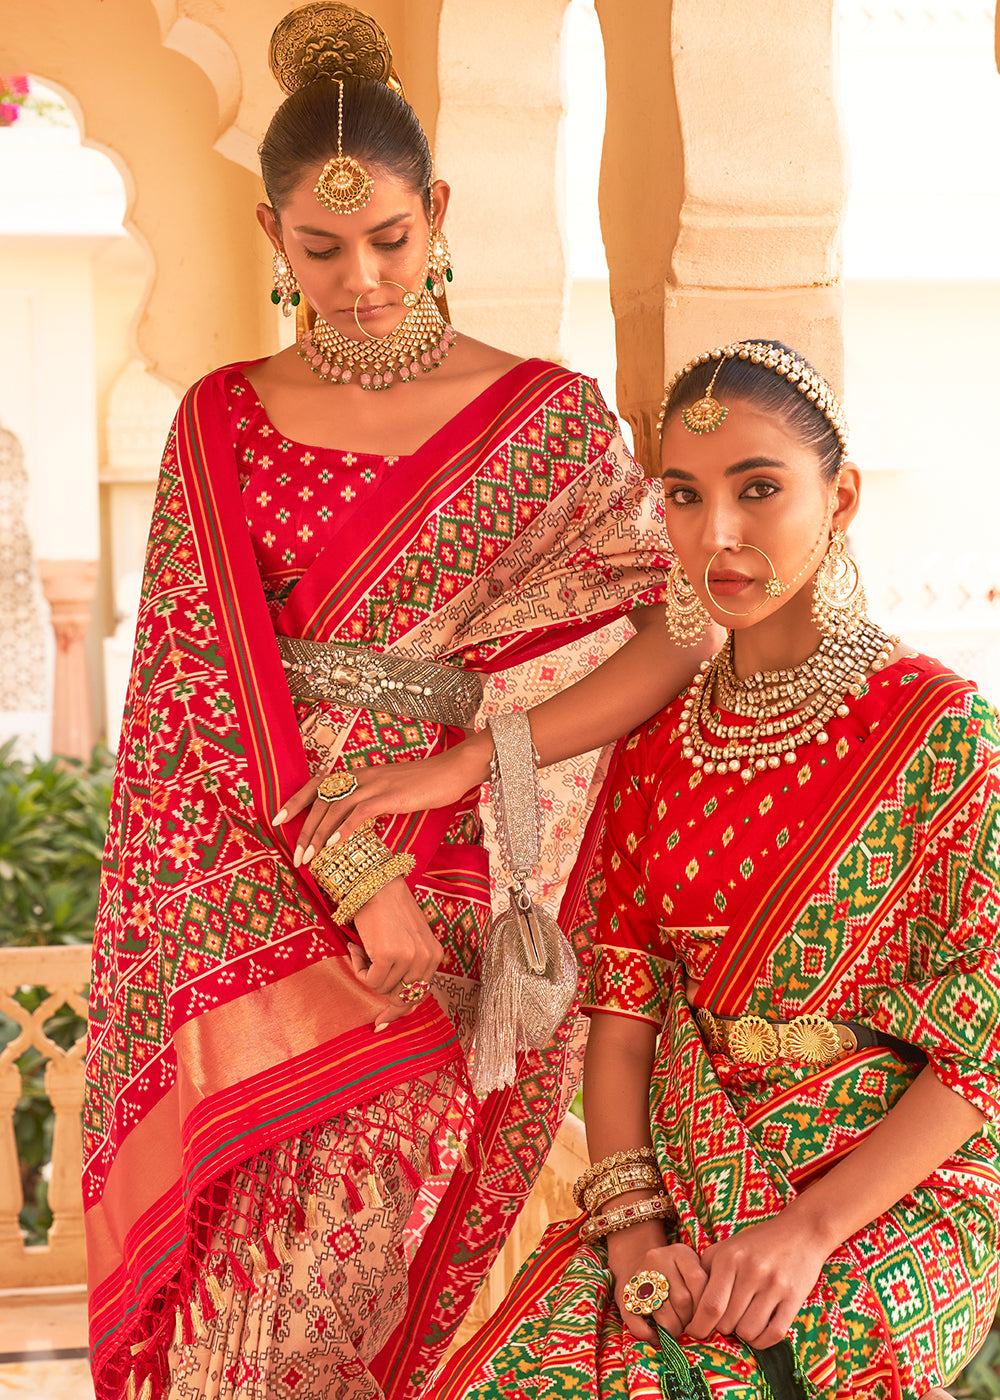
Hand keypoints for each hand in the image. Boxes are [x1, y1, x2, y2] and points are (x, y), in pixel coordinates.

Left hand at [275, 735, 491, 866]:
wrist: (452, 770)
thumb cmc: (425, 785)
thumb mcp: (391, 792)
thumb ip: (370, 803)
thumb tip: (352, 826)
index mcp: (359, 774)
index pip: (318, 784)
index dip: (296, 801)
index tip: (278, 820)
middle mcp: (362, 776)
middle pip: (322, 800)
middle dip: (304, 829)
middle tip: (295, 855)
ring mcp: (375, 784)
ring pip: (336, 808)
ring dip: (318, 835)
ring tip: (309, 858)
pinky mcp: (390, 795)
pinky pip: (360, 813)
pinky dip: (343, 830)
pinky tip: (333, 846)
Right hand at [349, 877, 442, 1027]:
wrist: (374, 882)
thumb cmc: (387, 908)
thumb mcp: (405, 939)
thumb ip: (406, 967)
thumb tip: (394, 1002)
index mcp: (434, 954)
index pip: (419, 993)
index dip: (400, 1009)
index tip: (382, 1021)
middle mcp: (426, 958)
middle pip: (402, 997)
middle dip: (381, 997)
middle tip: (364, 980)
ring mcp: (409, 957)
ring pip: (382, 988)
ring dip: (366, 972)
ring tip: (362, 947)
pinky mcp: (389, 955)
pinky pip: (370, 980)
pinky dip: (359, 967)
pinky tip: (356, 946)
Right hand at [608, 1223, 708, 1342]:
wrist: (634, 1260)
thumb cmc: (674, 1273)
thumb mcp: (691, 1267)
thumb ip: (704, 1285)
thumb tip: (719, 1318)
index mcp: (679, 1252)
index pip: (699, 1280)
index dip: (706, 1306)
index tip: (707, 1318)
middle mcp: (658, 1259)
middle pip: (682, 1299)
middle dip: (690, 1320)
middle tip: (691, 1328)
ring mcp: (640, 1275)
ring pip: (663, 1312)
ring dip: (673, 1329)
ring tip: (676, 1331)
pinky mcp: (624, 1293)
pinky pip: (637, 1320)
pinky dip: (648, 1334)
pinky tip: (656, 1337)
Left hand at [686, 1212, 827, 1348]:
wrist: (801, 1231)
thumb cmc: (757, 1243)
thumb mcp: (727, 1248)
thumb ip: (706, 1271)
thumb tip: (688, 1305)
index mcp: (728, 1258)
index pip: (709, 1305)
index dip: (698, 1326)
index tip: (695, 1332)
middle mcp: (750, 1270)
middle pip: (727, 1322)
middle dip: (721, 1329)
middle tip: (725, 1323)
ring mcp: (774, 1284)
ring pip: (749, 1331)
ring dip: (742, 1334)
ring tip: (743, 1322)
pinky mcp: (794, 1297)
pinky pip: (774, 1334)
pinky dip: (762, 1341)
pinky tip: (759, 1331)